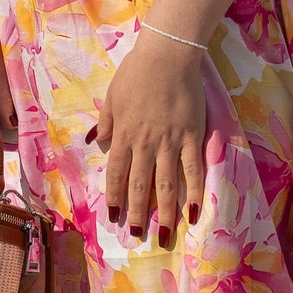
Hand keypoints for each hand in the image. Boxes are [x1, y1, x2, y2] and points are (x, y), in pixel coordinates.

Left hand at [93, 30, 206, 242]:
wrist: (166, 56)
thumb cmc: (136, 72)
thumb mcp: (113, 96)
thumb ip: (106, 121)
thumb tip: (98, 142)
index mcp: (124, 135)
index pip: (117, 174)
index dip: (115, 197)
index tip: (114, 218)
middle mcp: (145, 144)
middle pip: (140, 185)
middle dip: (137, 212)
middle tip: (137, 235)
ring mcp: (170, 142)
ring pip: (166, 185)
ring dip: (165, 213)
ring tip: (165, 235)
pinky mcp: (191, 137)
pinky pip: (193, 170)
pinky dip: (194, 193)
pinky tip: (194, 212)